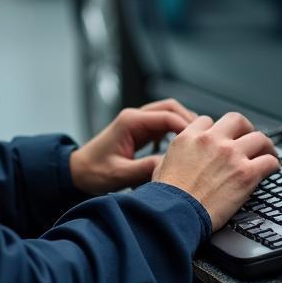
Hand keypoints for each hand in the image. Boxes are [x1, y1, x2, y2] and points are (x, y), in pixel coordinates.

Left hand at [69, 99, 196, 195]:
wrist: (78, 172)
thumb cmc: (93, 172)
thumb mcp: (120, 174)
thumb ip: (145, 169)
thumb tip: (171, 166)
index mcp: (130, 122)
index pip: (167, 116)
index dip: (186, 127)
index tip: (200, 142)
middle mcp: (135, 117)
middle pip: (171, 108)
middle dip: (189, 120)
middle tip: (203, 139)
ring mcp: (139, 123)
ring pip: (169, 114)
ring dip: (184, 125)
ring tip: (196, 144)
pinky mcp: (141, 131)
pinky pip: (164, 125)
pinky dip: (176, 132)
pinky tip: (181, 148)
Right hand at [153, 112, 278, 230]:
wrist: (175, 214)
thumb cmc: (166, 197)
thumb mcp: (161, 165)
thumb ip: (175, 155)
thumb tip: (178, 158)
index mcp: (190, 137)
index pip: (208, 121)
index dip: (217, 130)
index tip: (222, 139)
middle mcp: (212, 141)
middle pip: (237, 120)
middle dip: (245, 129)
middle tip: (248, 139)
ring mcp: (231, 155)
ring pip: (259, 138)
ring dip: (265, 146)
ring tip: (267, 153)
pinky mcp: (246, 174)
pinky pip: (269, 161)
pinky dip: (273, 164)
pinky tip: (272, 169)